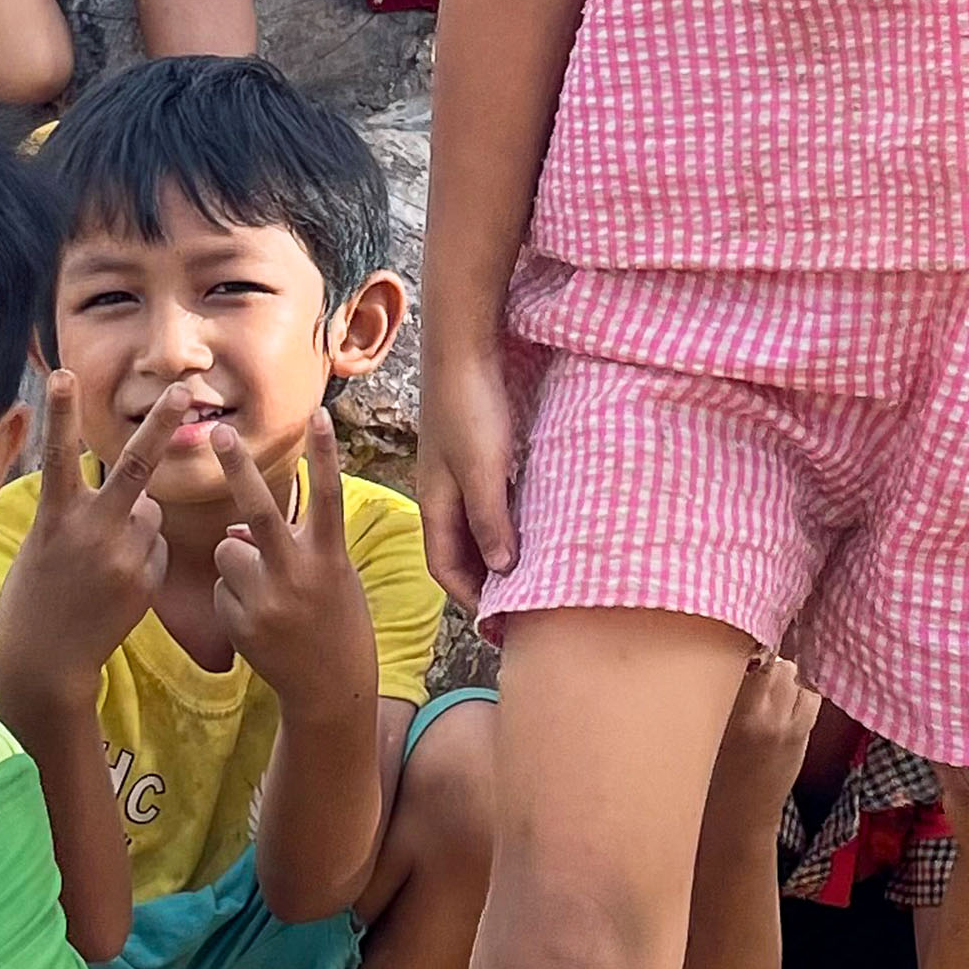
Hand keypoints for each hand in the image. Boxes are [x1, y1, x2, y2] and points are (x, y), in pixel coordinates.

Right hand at [0, 373, 185, 702]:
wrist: (45, 659)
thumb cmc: (37, 594)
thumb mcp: (46, 543)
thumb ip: (86, 513)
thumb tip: (140, 496)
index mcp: (55, 518)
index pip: (58, 456)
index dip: (61, 414)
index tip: (64, 374)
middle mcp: (91, 532)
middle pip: (133, 468)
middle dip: (160, 426)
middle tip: (184, 392)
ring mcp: (122, 557)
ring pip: (150, 513)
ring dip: (137, 523)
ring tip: (103, 562)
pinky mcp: (145, 582)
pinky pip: (156, 550)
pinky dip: (143, 557)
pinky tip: (116, 585)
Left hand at [209, 423, 379, 717]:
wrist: (329, 689)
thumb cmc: (336, 622)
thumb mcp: (330, 578)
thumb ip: (294, 546)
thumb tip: (238, 529)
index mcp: (328, 559)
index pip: (327, 496)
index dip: (324, 454)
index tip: (318, 414)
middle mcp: (297, 576)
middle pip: (259, 512)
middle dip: (237, 469)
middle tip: (218, 431)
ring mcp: (266, 602)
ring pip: (227, 551)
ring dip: (236, 559)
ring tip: (265, 590)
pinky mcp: (240, 624)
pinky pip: (222, 589)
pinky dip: (233, 595)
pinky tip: (258, 620)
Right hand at [409, 341, 513, 613]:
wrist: (465, 348)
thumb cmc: (469, 407)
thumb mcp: (483, 470)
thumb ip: (489, 520)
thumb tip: (501, 570)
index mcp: (435, 504)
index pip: (444, 567)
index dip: (468, 596)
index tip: (500, 620)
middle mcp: (442, 494)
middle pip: (459, 551)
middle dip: (483, 581)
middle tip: (520, 605)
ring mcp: (458, 474)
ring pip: (475, 527)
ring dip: (497, 551)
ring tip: (531, 572)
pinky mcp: (477, 454)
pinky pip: (489, 501)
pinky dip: (506, 522)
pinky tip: (533, 524)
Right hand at [712, 652, 821, 808]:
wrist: (738, 816)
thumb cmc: (714, 774)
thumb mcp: (709, 729)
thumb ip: (725, 694)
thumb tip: (741, 660)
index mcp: (728, 712)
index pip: (748, 659)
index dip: (747, 650)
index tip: (741, 650)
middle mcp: (760, 714)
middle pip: (777, 665)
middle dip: (768, 663)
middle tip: (756, 672)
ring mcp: (785, 725)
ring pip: (796, 678)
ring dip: (786, 679)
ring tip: (771, 692)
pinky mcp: (801, 736)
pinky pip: (810, 699)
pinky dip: (801, 696)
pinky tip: (787, 706)